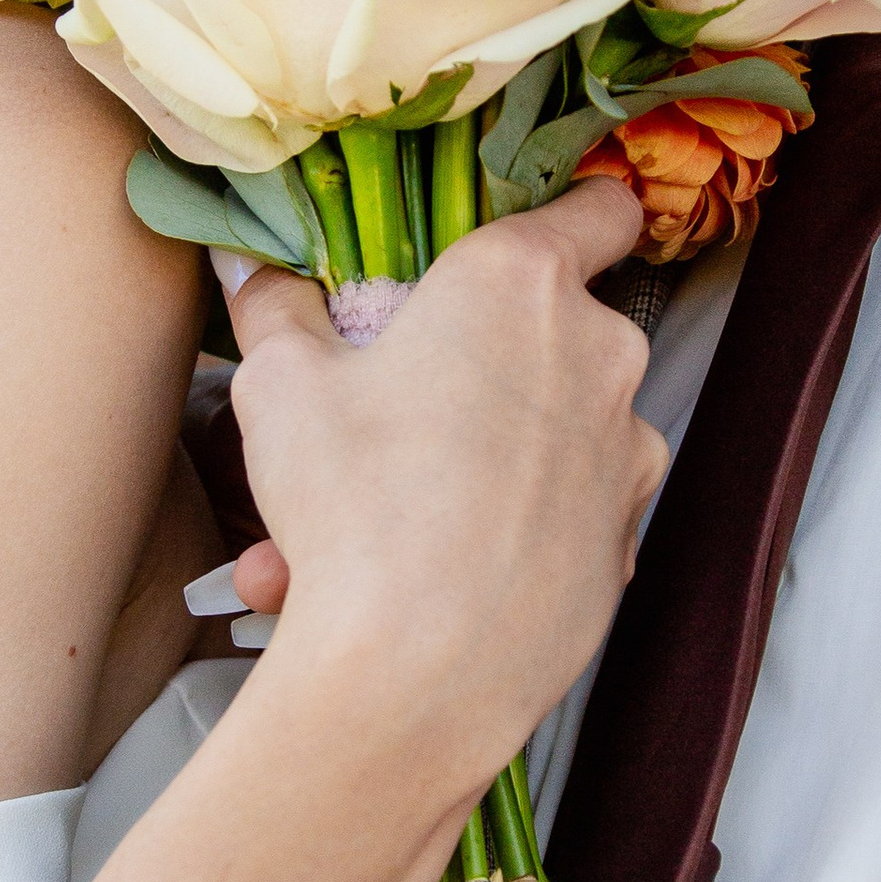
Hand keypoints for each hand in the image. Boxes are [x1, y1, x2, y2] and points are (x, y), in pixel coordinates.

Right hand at [220, 179, 664, 813]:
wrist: (419, 673)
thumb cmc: (353, 500)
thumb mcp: (281, 387)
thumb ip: (276, 314)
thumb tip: (254, 273)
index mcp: (522, 284)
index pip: (598, 208)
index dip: (574, 212)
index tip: (532, 241)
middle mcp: (598, 355)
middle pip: (548, 333)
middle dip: (466, 372)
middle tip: (374, 425)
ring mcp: (625, 455)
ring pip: (538, 439)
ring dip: (458, 470)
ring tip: (348, 537)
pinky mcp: (625, 544)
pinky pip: (550, 521)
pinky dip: (489, 539)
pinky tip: (402, 587)